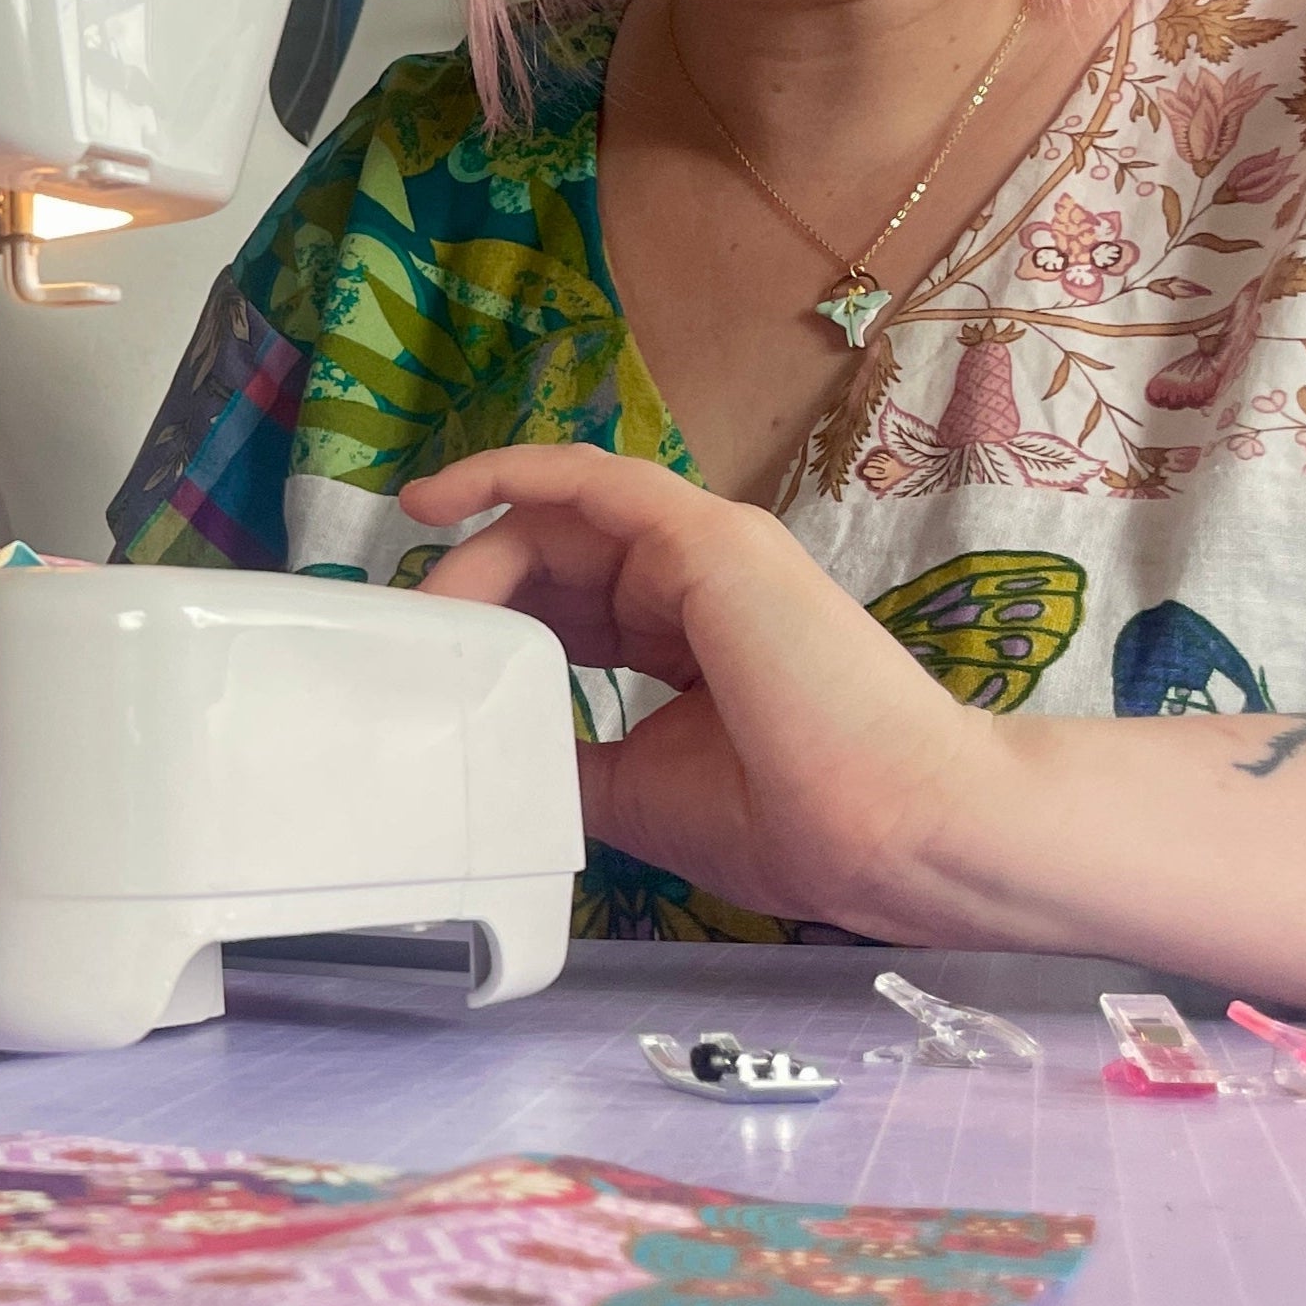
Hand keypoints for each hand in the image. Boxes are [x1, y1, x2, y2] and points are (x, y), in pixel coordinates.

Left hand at [403, 445, 1006, 935]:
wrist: (893, 831)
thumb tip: (493, 756)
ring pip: (562, 517)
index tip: (433, 655)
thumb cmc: (789, 820)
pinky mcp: (708, 537)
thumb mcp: (639, 790)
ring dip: (480, 550)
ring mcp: (708, 548)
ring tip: (425, 601)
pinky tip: (446, 498)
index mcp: (691, 634)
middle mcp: (699, 578)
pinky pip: (591, 480)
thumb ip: (572, 756)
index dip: (499, 618)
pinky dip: (513, 473)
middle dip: (475, 585)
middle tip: (413, 633)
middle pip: (557, 555)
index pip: (573, 604)